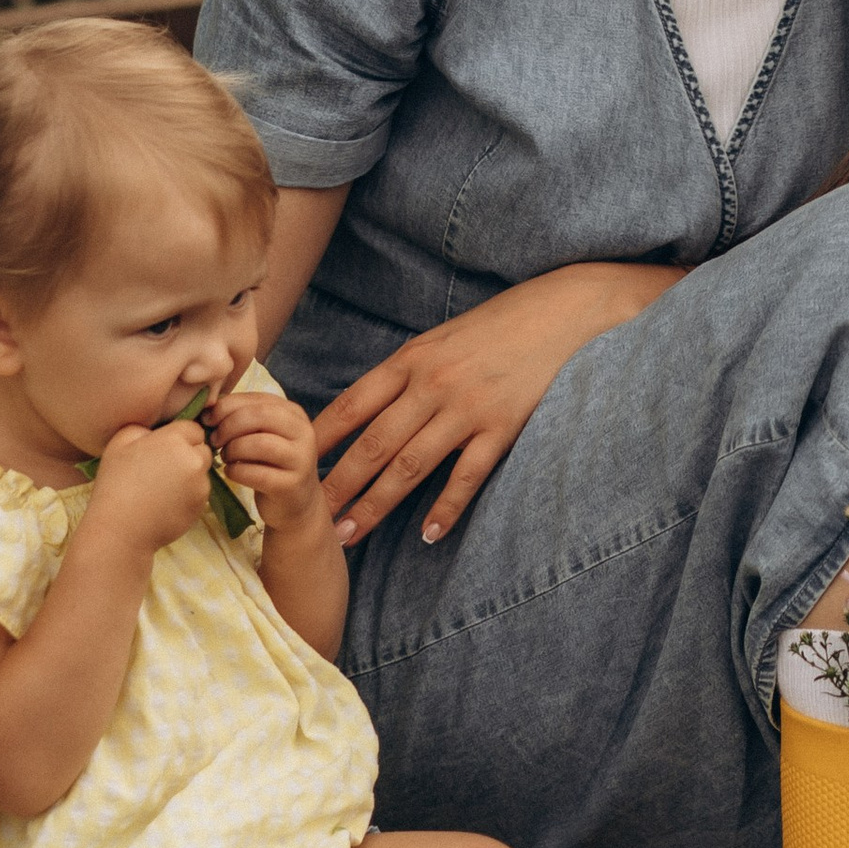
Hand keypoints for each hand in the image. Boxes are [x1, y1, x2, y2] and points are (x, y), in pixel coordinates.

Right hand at [88, 419, 214, 552]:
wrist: (120, 529)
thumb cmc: (115, 483)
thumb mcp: (120, 443)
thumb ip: (144, 428)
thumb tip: (157, 431)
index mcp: (174, 440)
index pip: (193, 429)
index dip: (180, 438)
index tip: (164, 449)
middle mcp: (193, 460)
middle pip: (202, 450)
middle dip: (188, 455)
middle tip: (163, 469)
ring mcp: (200, 485)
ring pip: (202, 473)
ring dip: (189, 476)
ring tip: (161, 489)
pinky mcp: (201, 506)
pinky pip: (199, 494)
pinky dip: (188, 496)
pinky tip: (166, 504)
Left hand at [206, 387, 324, 529]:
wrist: (296, 503)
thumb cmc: (271, 463)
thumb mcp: (262, 434)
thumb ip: (243, 417)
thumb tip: (208, 409)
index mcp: (293, 414)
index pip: (256, 399)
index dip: (226, 406)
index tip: (207, 419)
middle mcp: (303, 432)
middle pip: (259, 416)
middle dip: (228, 426)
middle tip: (214, 440)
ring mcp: (301, 459)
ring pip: (259, 443)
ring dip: (233, 450)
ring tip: (225, 457)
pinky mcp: (291, 485)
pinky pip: (256, 473)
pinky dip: (236, 471)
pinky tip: (232, 473)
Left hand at [316, 262, 681, 549]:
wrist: (558, 314)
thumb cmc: (495, 328)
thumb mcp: (439, 340)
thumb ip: (404, 375)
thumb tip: (362, 411)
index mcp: (411, 360)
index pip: (352, 405)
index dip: (320, 440)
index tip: (289, 464)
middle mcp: (433, 385)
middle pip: (374, 444)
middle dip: (337, 484)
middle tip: (311, 516)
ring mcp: (468, 408)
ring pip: (411, 465)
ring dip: (377, 504)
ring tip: (350, 533)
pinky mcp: (503, 427)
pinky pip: (467, 475)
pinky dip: (446, 507)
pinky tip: (429, 534)